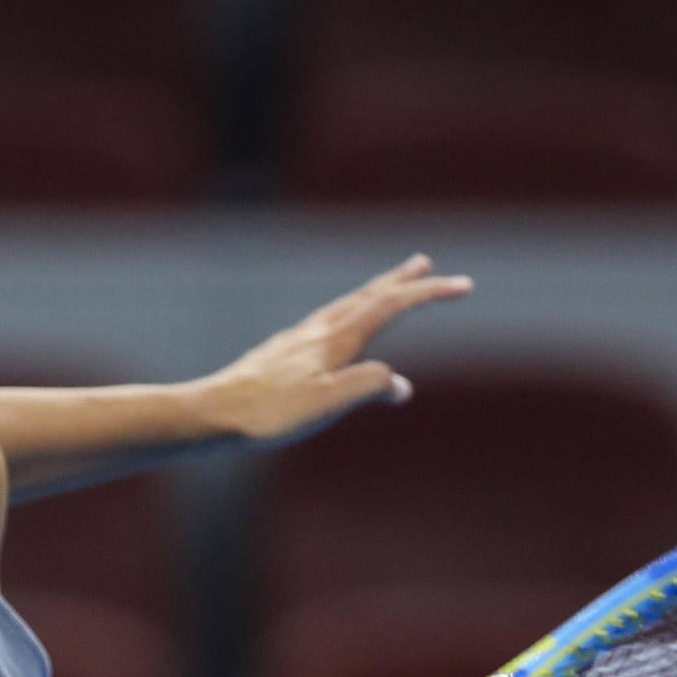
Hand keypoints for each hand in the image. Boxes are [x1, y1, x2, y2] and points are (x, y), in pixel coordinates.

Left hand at [199, 253, 471, 446]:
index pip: (391, 306)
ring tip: (386, 289)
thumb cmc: (270, 413)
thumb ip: (368, 386)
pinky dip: (346, 316)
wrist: (213, 412)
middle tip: (423, 263)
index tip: (463, 285)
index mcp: (337, 340)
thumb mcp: (329, 403)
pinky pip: (325, 324)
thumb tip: (401, 383)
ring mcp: (298, 340)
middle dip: (400, 282)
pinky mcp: (282, 354)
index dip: (428, 294)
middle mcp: (319, 331)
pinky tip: (336, 330)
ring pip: (344, 308)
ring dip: (372, 295)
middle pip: (367, 297)